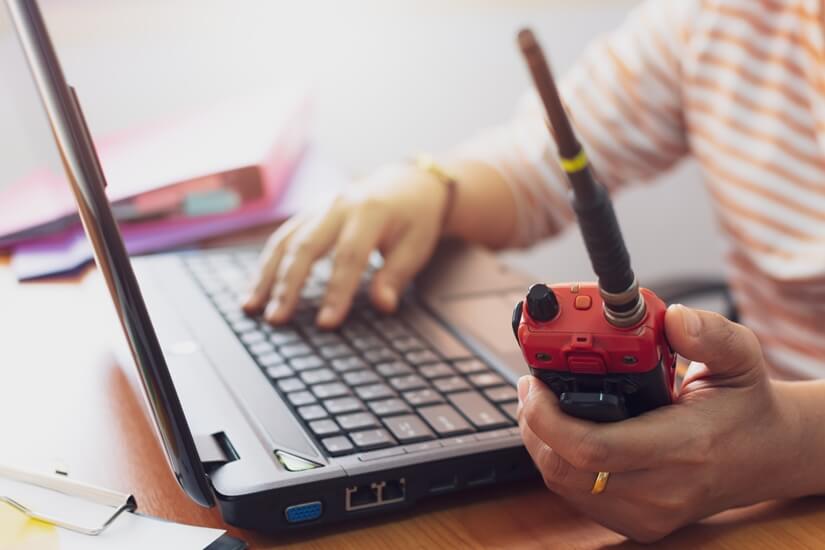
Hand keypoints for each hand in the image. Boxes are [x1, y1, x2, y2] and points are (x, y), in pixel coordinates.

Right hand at [243, 164, 448, 327]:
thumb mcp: (417, 246)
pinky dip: (266, 265)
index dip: (337, 291)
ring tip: (252, 307)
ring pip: (285, 241)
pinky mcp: (308, 214)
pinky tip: (256, 289)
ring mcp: (319, 207)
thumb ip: (396, 276)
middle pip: (306, 247)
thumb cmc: (414, 219)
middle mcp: (338, 206)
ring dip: (267, 276)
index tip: (326, 323)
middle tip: (277, 319)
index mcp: (370, 212)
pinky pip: (282, 238)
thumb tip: (382, 305)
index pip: (349, 256)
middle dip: (289, 286)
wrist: (407, 183)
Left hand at [517, 305, 801, 541]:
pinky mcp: (638, 521)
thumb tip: (673, 318)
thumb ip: (709, 333)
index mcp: (684, 447)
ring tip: (543, 403)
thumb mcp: (739, 357)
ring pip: (563, 484)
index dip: (547, 416)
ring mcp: (649, 512)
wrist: (767, 455)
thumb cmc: (745, 405)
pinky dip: (559, 460)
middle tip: (532, 386)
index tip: (534, 381)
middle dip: (534, 424)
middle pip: (565, 468)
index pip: (592, 448)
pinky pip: (577, 494)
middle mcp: (663, 489)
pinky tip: (562, 430)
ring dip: (541, 442)